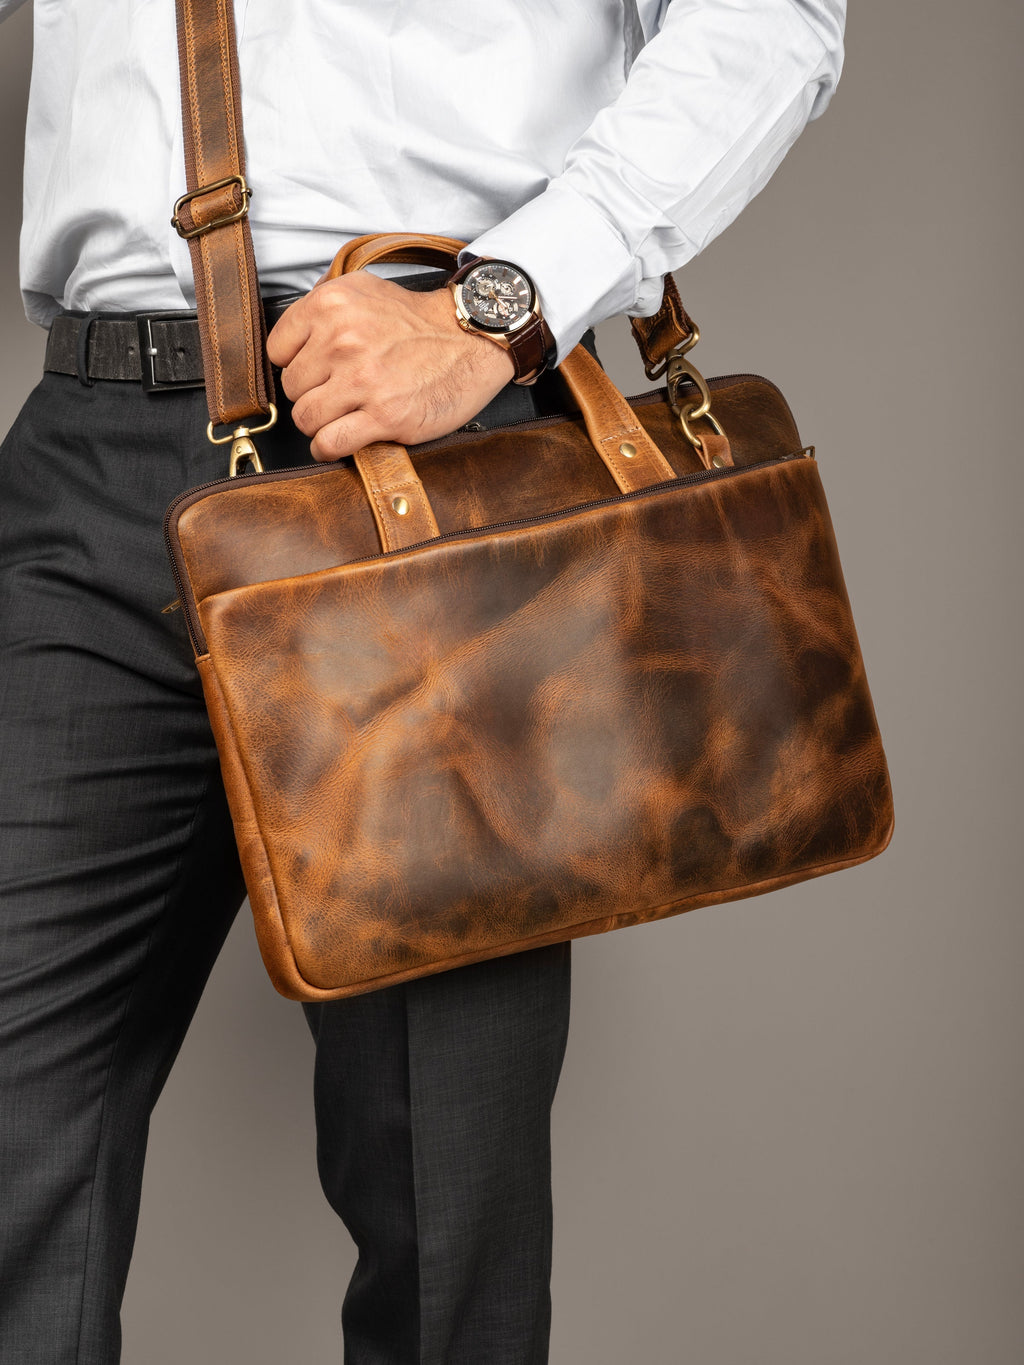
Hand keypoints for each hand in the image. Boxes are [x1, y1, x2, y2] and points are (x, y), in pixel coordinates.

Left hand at [266, 272, 514, 460]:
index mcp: (332, 304)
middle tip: (336, 393)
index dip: (295, 364)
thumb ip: (323, 308)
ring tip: (339, 418)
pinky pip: (330, 443)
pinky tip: (337, 443)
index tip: (314, 371)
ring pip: (306, 418)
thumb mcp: (364, 291)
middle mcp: (343, 339)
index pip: (277, 349)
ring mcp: (363, 380)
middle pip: (292, 387)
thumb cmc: (418, 322)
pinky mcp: (384, 415)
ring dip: (319, 424)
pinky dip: (327, 448)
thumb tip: (292, 338)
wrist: (471, 340)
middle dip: (311, 394)